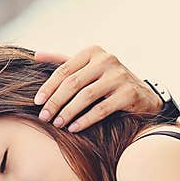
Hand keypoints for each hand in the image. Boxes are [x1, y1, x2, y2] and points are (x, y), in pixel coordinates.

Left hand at [33, 46, 162, 132]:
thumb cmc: (108, 83)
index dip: (48, 87)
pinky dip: (85, 120)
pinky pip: (101, 109)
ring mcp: (119, 76)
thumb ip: (64, 62)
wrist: (143, 97)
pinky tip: (74, 128)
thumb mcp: (88, 68)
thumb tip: (35, 55)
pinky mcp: (129, 93)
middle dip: (55, 102)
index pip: (64, 69)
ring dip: (68, 112)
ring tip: (57, 124)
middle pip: (73, 83)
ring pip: (86, 96)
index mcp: (93, 52)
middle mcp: (107, 60)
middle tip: (44, 117)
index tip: (36, 102)